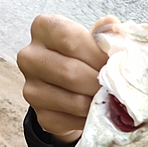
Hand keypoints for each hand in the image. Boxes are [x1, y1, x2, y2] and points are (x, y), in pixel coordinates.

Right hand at [17, 13, 119, 142]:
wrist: (70, 89)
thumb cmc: (84, 58)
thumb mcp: (94, 40)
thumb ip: (104, 34)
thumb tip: (113, 26)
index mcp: (42, 28)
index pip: (69, 39)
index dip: (96, 53)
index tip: (114, 62)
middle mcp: (29, 58)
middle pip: (70, 72)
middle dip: (99, 81)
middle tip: (117, 86)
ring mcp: (32, 90)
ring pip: (74, 100)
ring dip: (98, 102)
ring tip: (112, 99)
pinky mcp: (42, 116)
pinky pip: (74, 121)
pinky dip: (92, 118)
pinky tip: (100, 112)